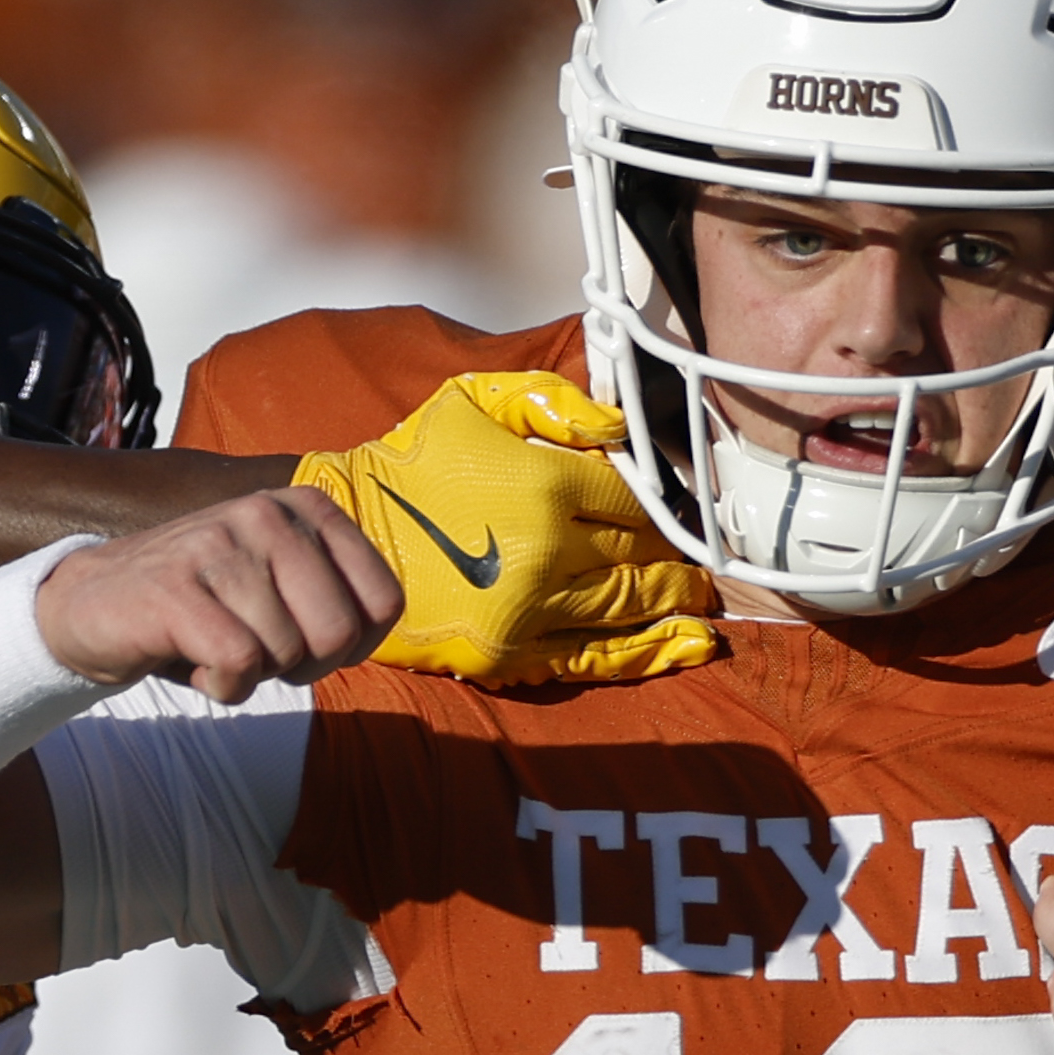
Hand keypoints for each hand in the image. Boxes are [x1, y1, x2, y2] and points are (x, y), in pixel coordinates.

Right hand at [35, 487, 404, 702]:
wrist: (95, 605)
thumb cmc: (205, 608)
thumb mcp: (284, 586)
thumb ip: (340, 596)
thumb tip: (377, 625)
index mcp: (305, 508)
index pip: (383, 602)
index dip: (351, 646)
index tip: (305, 639)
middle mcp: (266, 513)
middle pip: (339, 632)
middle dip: (304, 666)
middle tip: (258, 653)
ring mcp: (218, 544)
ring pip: (285, 652)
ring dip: (254, 676)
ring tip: (215, 648)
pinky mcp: (175, 587)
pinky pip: (238, 664)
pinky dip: (223, 687)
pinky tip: (196, 665)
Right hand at [295, 371, 717, 685]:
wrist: (346, 535)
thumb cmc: (410, 463)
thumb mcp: (472, 399)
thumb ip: (550, 400)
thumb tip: (619, 427)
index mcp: (544, 484)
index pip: (632, 499)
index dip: (662, 506)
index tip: (679, 511)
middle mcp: (548, 549)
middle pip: (642, 557)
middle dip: (678, 559)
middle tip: (707, 562)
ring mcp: (531, 607)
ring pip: (630, 608)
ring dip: (677, 606)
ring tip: (704, 604)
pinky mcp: (511, 652)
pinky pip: (595, 656)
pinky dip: (646, 654)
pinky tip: (683, 649)